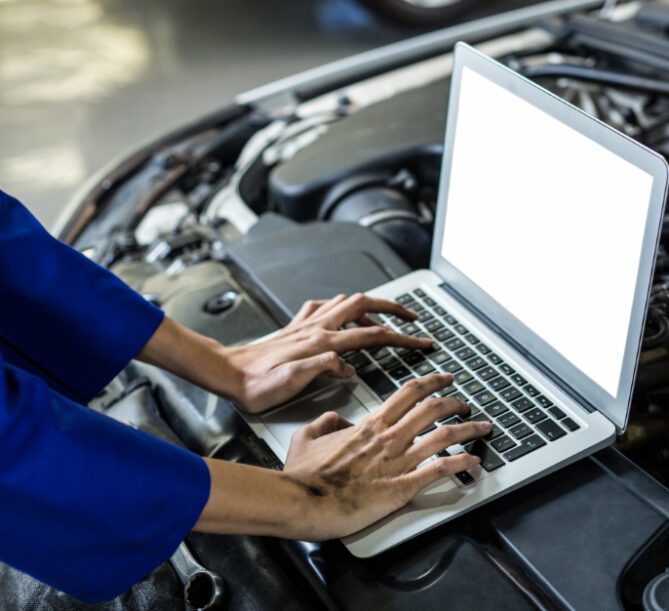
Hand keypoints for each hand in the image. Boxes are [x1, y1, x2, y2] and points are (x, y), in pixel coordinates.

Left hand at [223, 293, 432, 412]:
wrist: (227, 374)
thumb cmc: (256, 384)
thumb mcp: (291, 383)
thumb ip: (323, 369)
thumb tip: (349, 366)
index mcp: (322, 343)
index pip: (372, 335)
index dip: (402, 338)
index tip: (422, 342)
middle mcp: (316, 328)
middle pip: (364, 305)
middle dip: (393, 308)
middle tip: (412, 317)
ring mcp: (306, 324)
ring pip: (346, 301)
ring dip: (370, 304)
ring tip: (385, 315)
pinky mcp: (295, 327)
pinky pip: (323, 307)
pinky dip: (339, 307)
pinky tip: (340, 314)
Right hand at [282, 373, 489, 537]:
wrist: (303, 501)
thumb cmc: (303, 475)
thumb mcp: (306, 436)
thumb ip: (325, 422)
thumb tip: (336, 418)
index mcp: (370, 425)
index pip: (409, 393)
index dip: (432, 382)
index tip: (445, 378)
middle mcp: (389, 438)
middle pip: (432, 409)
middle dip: (455, 402)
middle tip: (466, 403)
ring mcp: (398, 462)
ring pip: (443, 436)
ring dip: (468, 429)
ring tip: (482, 427)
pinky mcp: (402, 487)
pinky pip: (439, 470)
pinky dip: (461, 463)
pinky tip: (473, 461)